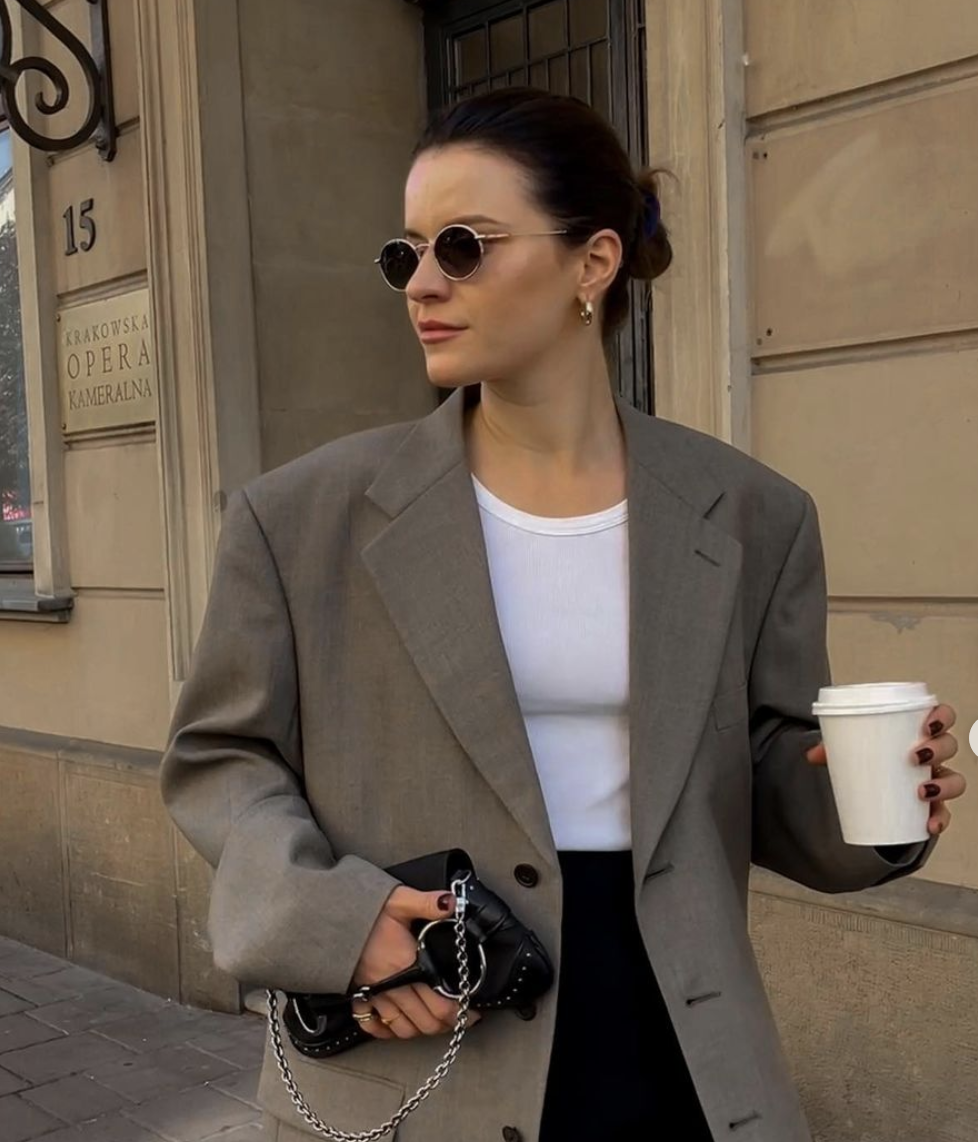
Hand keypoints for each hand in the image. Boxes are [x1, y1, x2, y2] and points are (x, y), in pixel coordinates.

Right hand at [349, 886, 480, 1040]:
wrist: (324, 920)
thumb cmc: (362, 911)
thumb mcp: (398, 900)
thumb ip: (428, 903)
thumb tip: (452, 903)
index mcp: (408, 965)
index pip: (441, 1004)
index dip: (461, 1013)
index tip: (473, 1012)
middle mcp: (393, 987)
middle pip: (426, 1023)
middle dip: (447, 1025)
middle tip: (460, 1019)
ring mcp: (374, 996)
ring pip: (404, 1029)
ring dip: (422, 1030)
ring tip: (435, 1022)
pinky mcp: (358, 997)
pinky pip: (374, 1026)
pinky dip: (388, 1031)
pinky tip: (400, 1024)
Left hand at [805, 703, 966, 835]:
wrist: (870, 784)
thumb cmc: (868, 756)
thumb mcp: (851, 747)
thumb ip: (831, 748)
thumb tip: (811, 755)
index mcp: (918, 731)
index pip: (943, 716)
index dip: (943, 716)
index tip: (927, 724)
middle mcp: (933, 754)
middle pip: (950, 746)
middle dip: (938, 749)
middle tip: (914, 756)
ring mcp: (935, 778)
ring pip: (954, 779)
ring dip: (944, 785)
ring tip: (921, 791)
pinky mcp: (931, 804)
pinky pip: (944, 812)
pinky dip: (940, 820)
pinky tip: (929, 825)